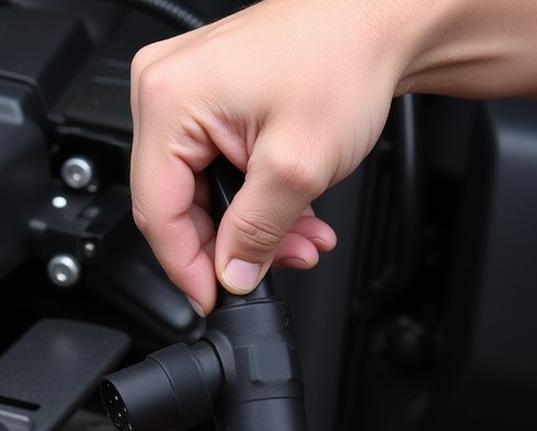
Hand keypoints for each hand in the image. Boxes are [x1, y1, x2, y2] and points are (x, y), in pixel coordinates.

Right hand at [130, 0, 410, 312]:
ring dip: (250, 227)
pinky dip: (253, 198)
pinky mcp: (206, 99)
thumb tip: (231, 275)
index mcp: (167, 100)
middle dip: (230, 245)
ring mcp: (183, 93)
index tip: (213, 297)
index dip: (186, 267)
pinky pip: (215, 169)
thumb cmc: (342, 56)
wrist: (379, 18)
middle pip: (177, 205)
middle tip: (271, 267)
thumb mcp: (297, 167)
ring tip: (297, 239)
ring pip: (201, 193)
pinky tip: (290, 212)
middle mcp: (162, 91)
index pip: (156, 212)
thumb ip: (255, 233)